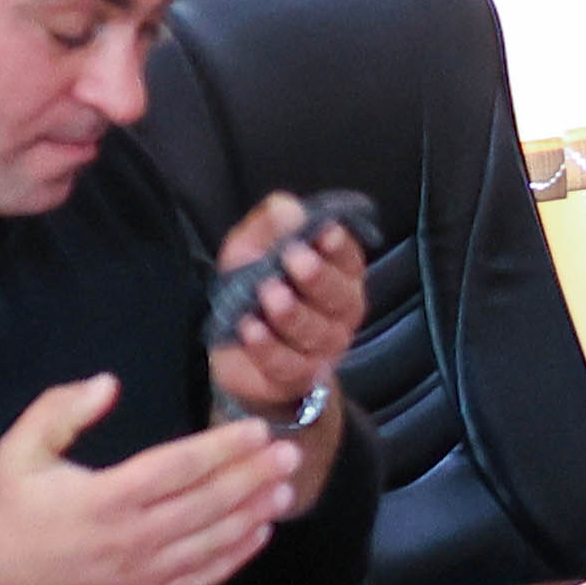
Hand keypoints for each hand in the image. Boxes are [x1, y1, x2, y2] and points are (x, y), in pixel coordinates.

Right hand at [0, 373, 319, 584]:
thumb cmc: (8, 517)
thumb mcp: (17, 452)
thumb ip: (59, 411)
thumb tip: (108, 383)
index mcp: (107, 497)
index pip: (181, 466)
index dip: (224, 446)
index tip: (256, 429)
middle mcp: (134, 537)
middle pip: (210, 502)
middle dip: (254, 475)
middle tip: (289, 453)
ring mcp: (145, 574)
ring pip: (215, 541)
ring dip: (255, 513)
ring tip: (285, 489)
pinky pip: (204, 578)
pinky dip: (236, 556)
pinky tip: (259, 534)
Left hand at [202, 194, 365, 426]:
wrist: (236, 350)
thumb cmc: (252, 289)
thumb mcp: (252, 247)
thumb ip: (270, 224)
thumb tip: (289, 208)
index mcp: (339, 275)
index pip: (350, 259)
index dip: (339, 246)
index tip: (323, 232)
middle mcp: (341, 312)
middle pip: (341, 296)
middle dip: (318, 277)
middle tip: (294, 258)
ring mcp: (324, 348)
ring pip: (316, 331)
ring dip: (292, 312)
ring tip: (267, 294)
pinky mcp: (298, 376)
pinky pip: (290, 365)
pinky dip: (269, 347)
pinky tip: (250, 328)